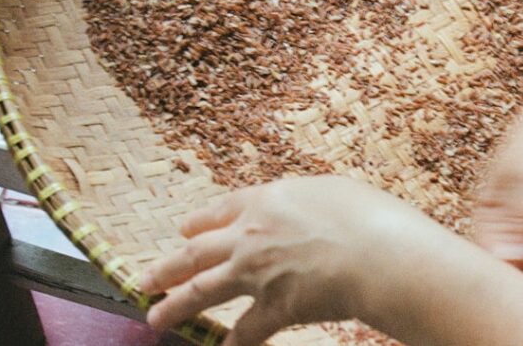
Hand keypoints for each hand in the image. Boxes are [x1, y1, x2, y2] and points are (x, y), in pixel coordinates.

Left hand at [140, 175, 450, 345]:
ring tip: (156, 316)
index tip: (183, 231)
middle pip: (196, 253)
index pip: (220, 211)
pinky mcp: (274, 307)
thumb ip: (303, 202)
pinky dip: (232, 344)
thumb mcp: (333, 190)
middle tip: (144, 279)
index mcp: (266, 201)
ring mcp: (257, 273)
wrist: (378, 252)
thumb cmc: (367, 215)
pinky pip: (245, 331)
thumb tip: (299, 209)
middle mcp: (251, 236)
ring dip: (176, 306)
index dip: (199, 223)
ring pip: (201, 291)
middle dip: (166, 267)